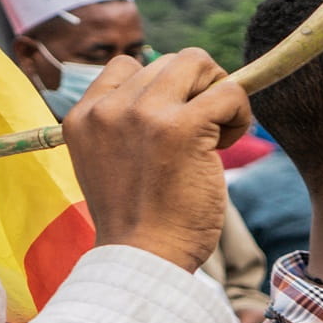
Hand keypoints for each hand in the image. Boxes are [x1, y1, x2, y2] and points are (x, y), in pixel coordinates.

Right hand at [65, 49, 250, 273]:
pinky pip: (230, 91)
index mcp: (83, 117)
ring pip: (198, 62)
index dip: (160, 87)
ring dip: (217, 94)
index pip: (127, 65)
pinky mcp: (182, 126)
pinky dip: (240, 114)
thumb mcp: (110, 162)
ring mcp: (143, 114)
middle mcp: (108, 109)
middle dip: (194, 91)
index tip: (169, 125)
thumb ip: (126, 124)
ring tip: (215, 136)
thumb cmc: (137, 221)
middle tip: (200, 135)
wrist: (143, 260)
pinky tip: (228, 145)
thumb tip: (182, 87)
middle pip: (169, 62)